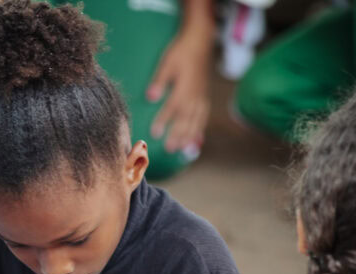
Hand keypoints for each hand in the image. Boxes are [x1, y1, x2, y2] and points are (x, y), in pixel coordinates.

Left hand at [146, 23, 212, 153]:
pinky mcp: (205, 97)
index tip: (154, 133)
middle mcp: (195, 95)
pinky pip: (204, 117)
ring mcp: (202, 97)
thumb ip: (159, 81)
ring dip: (189, 136)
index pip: (172, 108)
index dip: (163, 121)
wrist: (201, 41)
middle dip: (177, 135)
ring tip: (181, 149)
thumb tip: (150, 97)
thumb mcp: (167, 62)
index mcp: (184, 87)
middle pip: (186, 119)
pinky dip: (200, 130)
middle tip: (169, 149)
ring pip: (196, 121)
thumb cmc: (181, 51)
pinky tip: (196, 141)